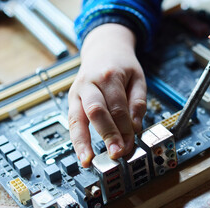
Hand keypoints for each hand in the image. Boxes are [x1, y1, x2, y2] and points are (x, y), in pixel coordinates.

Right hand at [68, 24, 146, 166]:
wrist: (103, 49)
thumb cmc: (122, 65)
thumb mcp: (138, 78)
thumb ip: (138, 102)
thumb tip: (135, 128)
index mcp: (110, 76)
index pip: (119, 106)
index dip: (125, 128)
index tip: (131, 144)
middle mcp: (90, 83)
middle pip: (97, 111)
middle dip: (107, 134)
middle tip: (116, 153)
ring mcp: (77, 90)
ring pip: (77, 117)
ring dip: (83, 141)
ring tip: (88, 161)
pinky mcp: (71, 98)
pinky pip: (71, 120)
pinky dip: (75, 138)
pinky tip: (81, 153)